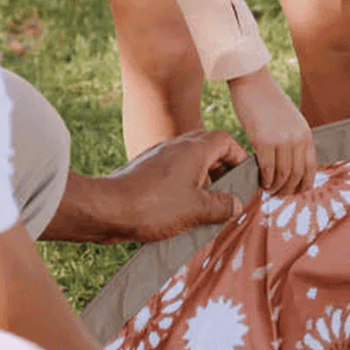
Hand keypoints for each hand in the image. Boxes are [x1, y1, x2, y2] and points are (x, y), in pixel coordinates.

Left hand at [112, 128, 246, 240]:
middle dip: (222, 169)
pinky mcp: (145, 171)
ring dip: (202, 179)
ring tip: (207, 205)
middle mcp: (176, 147)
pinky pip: (172, 173)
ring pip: (189, 161)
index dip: (239, 157)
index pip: (225, 140)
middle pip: (208, 148)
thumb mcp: (197, 209)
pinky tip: (182, 209)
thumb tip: (235, 205)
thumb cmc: (154, 206)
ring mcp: (158, 157)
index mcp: (194, 149)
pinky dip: (183, 185)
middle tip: (228, 193)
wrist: (107, 209)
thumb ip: (222, 206)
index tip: (243, 178)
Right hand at [227, 67, 316, 194]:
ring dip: (275, 186)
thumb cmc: (267, 100)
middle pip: (297, 175)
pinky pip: (267, 169)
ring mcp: (281, 140)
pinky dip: (264, 179)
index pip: (311, 167)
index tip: (296, 192)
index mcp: (306, 133)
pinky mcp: (263, 141)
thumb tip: (291, 163)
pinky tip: (260, 181)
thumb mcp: (291, 119)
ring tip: (268, 189)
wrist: (252, 81)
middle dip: (288, 189)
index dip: (305, 184)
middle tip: (279, 194)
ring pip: (282, 175)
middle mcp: (297, 138)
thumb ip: (294, 139)